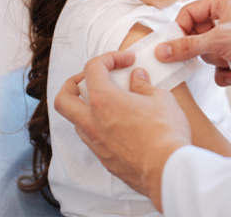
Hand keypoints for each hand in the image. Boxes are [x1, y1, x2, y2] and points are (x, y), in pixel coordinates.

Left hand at [54, 51, 190, 211]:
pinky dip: (99, 127)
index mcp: (103, 101)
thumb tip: (137, 78)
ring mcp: (96, 144)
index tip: (126, 61)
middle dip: (73, 84)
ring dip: (86, 108)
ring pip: (76, 121)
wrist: (167, 171)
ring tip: (109, 103)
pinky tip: (119, 125)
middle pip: (64, 98)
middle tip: (93, 80)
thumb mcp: (160, 99)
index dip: (109, 58)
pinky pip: (92, 139)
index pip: (93, 69)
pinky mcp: (104, 160)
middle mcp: (92, 123)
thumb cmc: (165, 133)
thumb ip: (144, 85)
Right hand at [155, 0, 230, 97]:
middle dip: (203, 51)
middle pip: (196, 36)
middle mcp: (228, 17)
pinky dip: (225, 73)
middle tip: (207, 55)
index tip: (172, 48)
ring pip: (208, 53)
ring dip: (217, 63)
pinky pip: (220, 66)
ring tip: (230, 62)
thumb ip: (187, 46)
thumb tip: (163, 50)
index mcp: (223, 2)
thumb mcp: (218, 41)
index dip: (179, 31)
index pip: (189, 13)